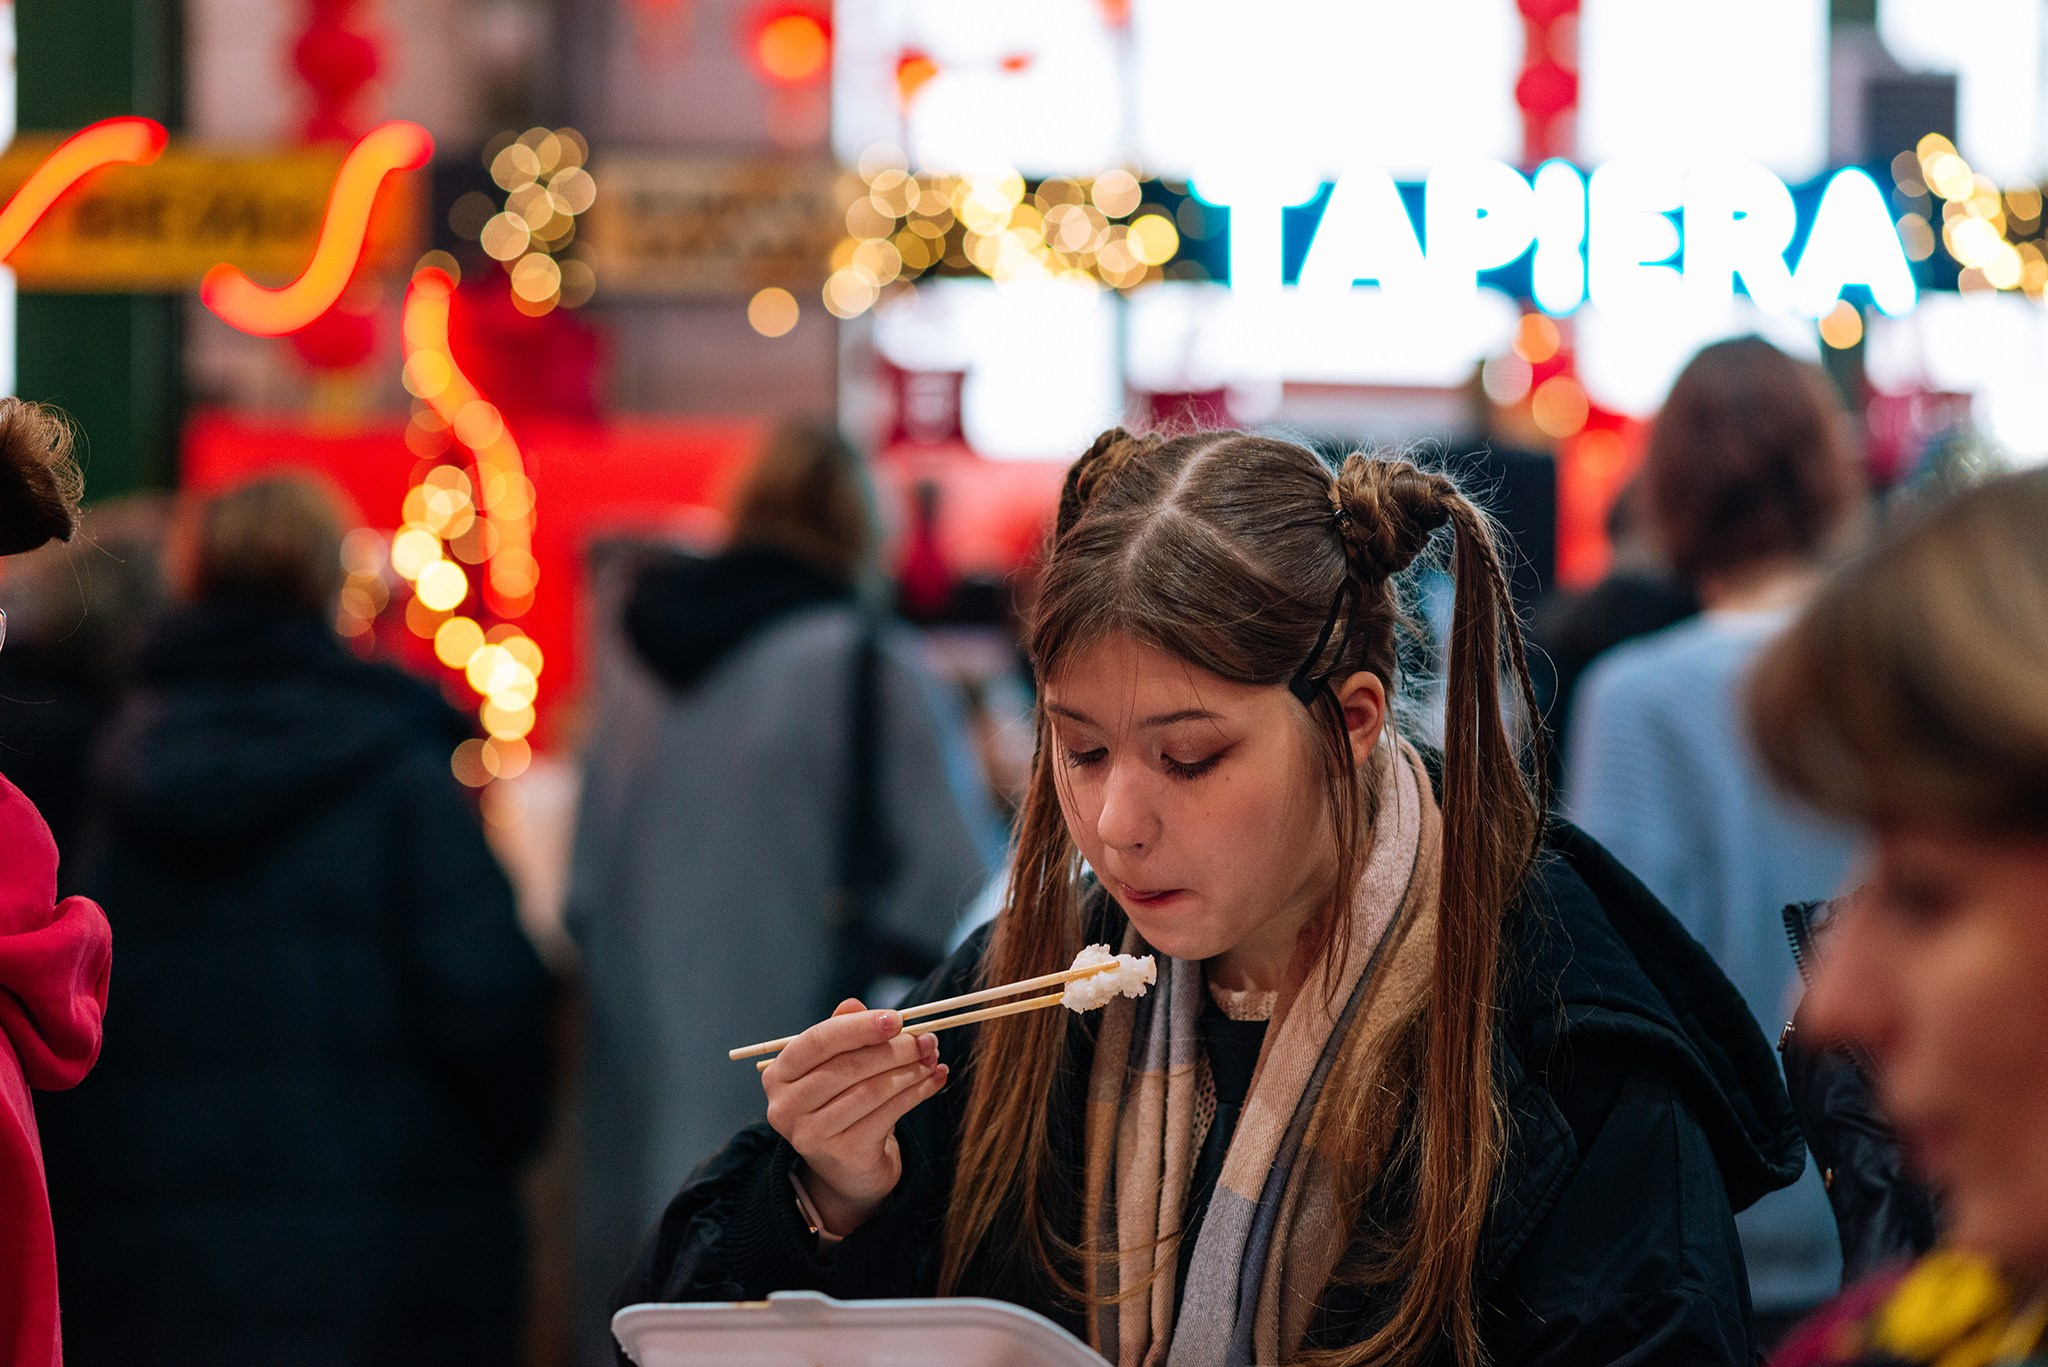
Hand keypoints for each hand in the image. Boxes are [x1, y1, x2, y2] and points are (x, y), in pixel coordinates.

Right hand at [761, 998, 947, 1234]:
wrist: (847, 1167)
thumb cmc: (841, 1102)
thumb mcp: (838, 1064)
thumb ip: (844, 1032)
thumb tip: (855, 1004)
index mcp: (779, 1074)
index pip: (818, 1040)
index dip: (859, 1027)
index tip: (897, 1019)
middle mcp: (785, 1106)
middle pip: (847, 1066)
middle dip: (894, 1049)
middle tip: (927, 1039)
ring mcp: (810, 1134)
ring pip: (870, 1091)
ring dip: (910, 1071)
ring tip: (932, 1059)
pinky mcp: (841, 1155)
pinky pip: (887, 1115)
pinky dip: (916, 1094)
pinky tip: (934, 1081)